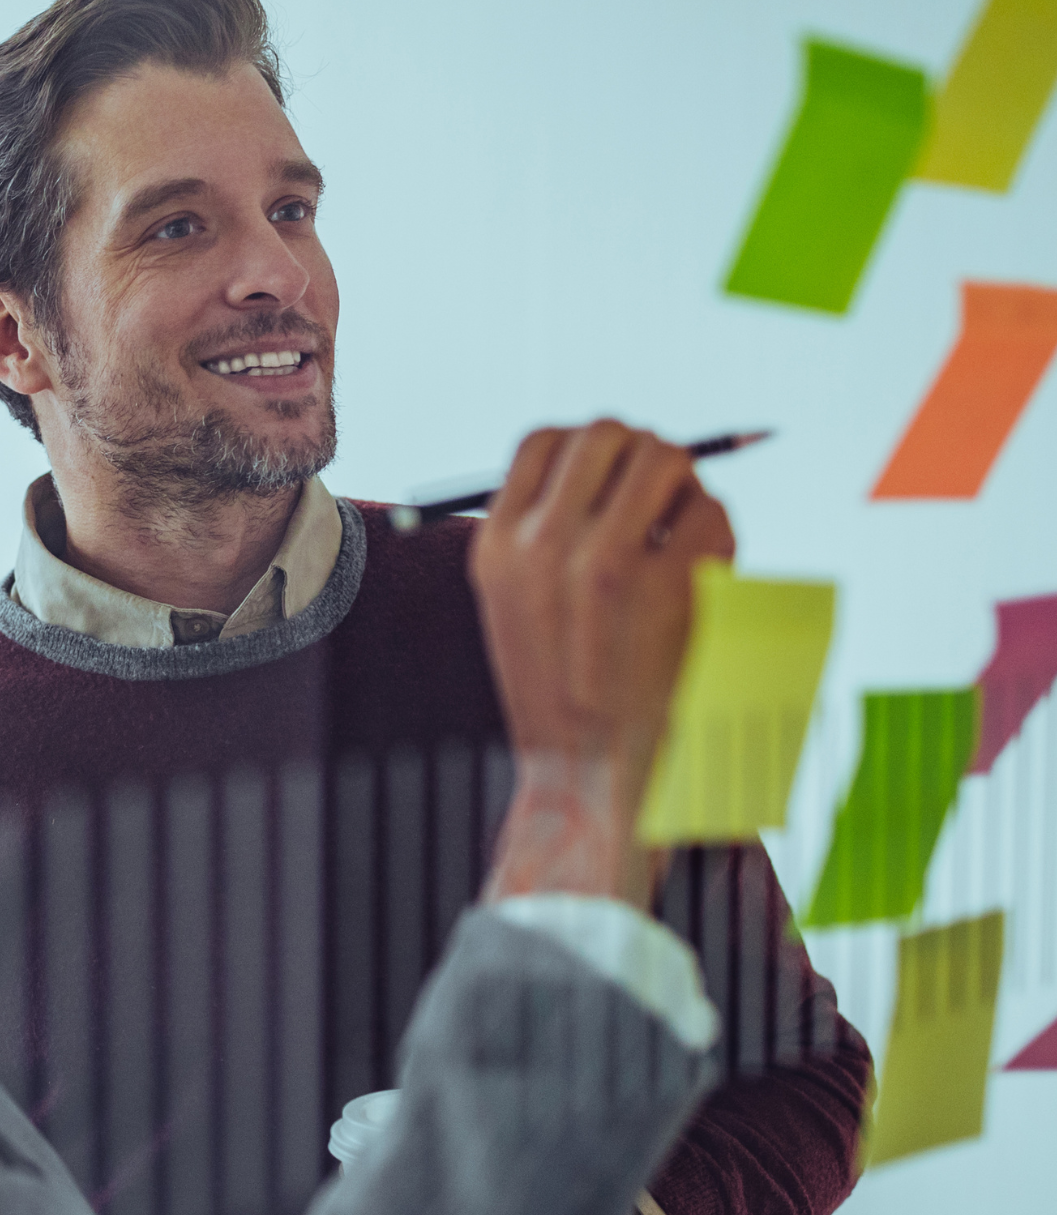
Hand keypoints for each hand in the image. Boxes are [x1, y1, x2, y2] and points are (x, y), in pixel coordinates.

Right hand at [470, 423, 733, 897]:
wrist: (591, 779)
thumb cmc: (564, 692)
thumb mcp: (517, 606)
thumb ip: (542, 533)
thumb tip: (614, 454)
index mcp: (498, 548)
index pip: (542, 441)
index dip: (587, 449)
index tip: (612, 478)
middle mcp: (544, 546)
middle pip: (607, 434)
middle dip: (644, 455)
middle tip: (663, 494)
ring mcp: (607, 563)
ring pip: (665, 460)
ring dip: (685, 487)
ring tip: (684, 535)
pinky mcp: (670, 587)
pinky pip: (711, 513)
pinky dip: (717, 535)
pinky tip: (705, 578)